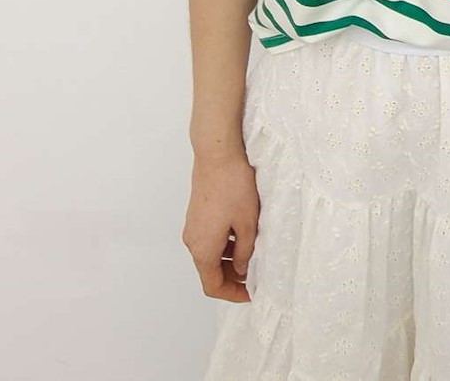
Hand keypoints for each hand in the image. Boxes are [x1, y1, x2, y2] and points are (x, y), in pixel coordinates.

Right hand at [182, 152, 259, 302]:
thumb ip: (246, 252)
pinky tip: (243, 234)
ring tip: (254, 253)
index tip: (252, 293)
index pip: (213, 286)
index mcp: (203, 249)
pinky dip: (225, 244)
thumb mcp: (247, 223)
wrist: (217, 154)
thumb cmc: (234, 187)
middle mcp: (192, 241)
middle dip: (233, 277)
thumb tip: (243, 270)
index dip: (233, 294)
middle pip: (210, 271)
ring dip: (230, 260)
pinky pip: (209, 239)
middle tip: (257, 275)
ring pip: (210, 254)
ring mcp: (193, 227)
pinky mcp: (197, 215)